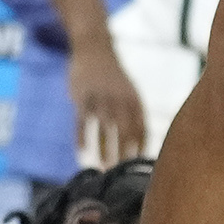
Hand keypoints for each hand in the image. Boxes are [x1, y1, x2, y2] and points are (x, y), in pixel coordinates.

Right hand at [73, 50, 152, 166]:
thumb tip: (141, 146)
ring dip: (103, 150)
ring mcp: (100, 98)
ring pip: (104, 128)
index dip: (140, 150)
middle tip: (120, 174)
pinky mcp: (82, 97)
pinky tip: (82, 152)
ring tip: (103, 167)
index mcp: (134, 100)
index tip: (137, 169)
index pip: (142, 130)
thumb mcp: (130, 93)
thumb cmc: (114, 79)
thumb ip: (136, 116)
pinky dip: (82, 138)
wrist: (95, 49)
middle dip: (123, 155)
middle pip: (124, 132)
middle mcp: (120, 99)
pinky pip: (82, 121)